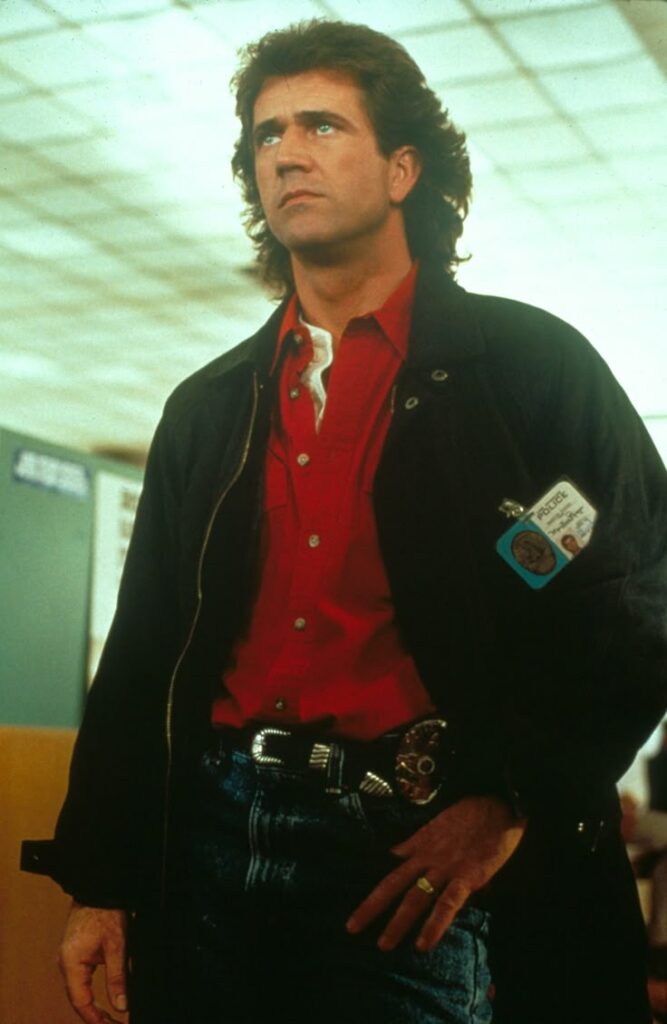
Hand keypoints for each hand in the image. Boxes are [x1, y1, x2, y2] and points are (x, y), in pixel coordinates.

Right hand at [58, 902, 127, 1023]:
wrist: (99, 888)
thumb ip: (118, 977)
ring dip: (94, 1006)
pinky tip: (103, 1000)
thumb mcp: (117, 946)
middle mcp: (65, 962)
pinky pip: (81, 980)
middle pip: (79, 999)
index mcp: (71, 962)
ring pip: (80, 991)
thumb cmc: (105, 911)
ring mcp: (69, 958)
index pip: (81, 1002)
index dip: (96, 1019)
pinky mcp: (75, 953)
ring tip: (111, 1018)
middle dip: (96, 1016)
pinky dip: (91, 992)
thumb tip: (121, 1004)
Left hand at [346, 794, 525, 951]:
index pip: (391, 872)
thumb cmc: (471, 813)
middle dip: (372, 907)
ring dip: (398, 922)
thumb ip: (416, 842)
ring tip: (383, 944)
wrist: (499, 804)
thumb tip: (396, 852)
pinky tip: (423, 944)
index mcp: (421, 846)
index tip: (358, 907)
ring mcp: (446, 868)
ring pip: (416, 897)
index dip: (374, 890)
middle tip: (352, 927)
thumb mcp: (437, 824)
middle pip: (394, 884)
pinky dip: (434, 925)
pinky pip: (448, 904)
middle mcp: (428, 858)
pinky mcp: (467, 877)